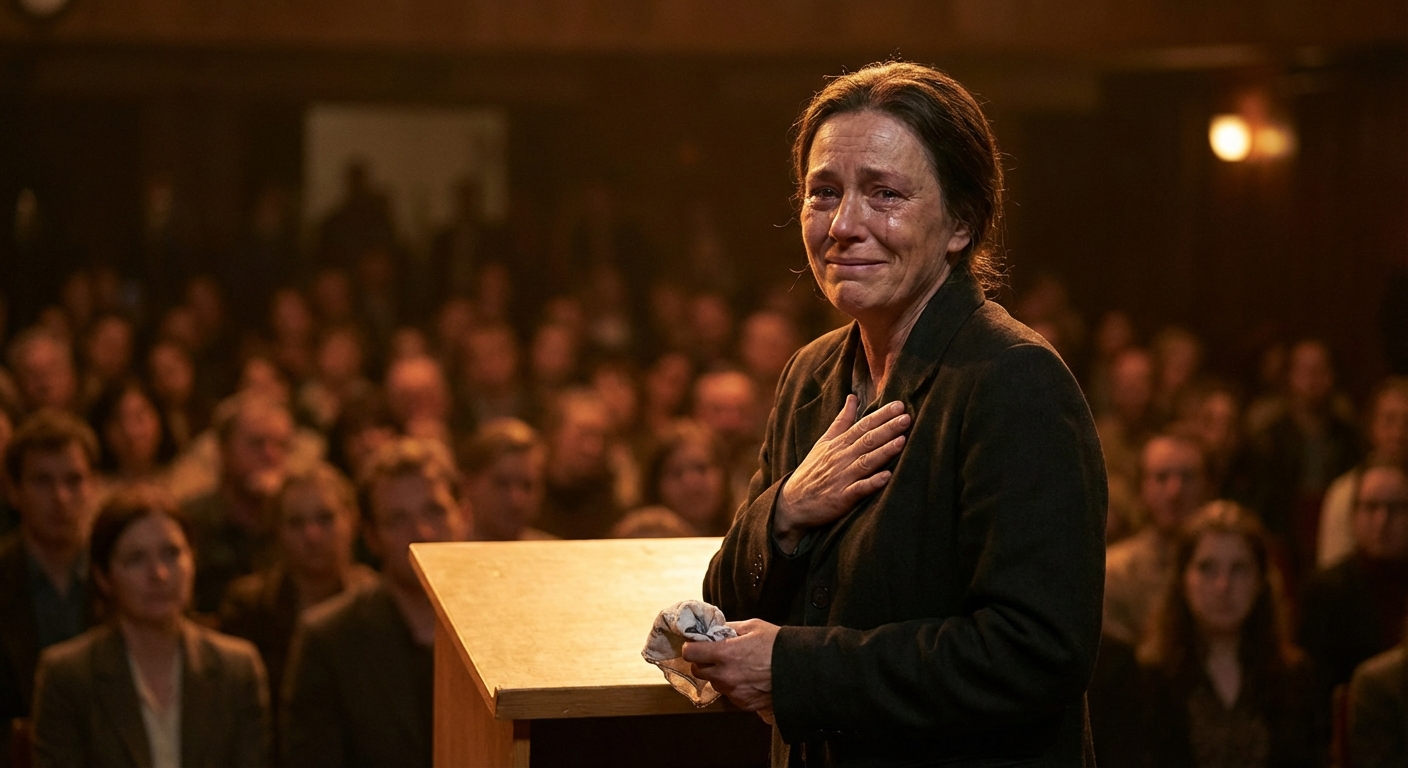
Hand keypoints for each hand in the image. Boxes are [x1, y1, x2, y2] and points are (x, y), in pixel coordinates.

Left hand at [682, 619, 778, 712]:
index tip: (696, 644)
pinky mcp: (743, 703)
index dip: (691, 647)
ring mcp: (733, 692)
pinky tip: (747, 678)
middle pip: (697, 670)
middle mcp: (725, 675)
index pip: (690, 653)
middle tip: (715, 654)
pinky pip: (729, 694)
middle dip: (703, 661)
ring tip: (737, 666)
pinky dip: (733, 687)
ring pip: (714, 682)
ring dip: (718, 674)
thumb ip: (729, 627)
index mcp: (725, 653)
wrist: (800, 669)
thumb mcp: (753, 626)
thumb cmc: (778, 645)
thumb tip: (713, 628)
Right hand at [775, 396, 909, 551]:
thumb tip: (853, 397)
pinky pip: (859, 489)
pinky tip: (887, 477)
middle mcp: (841, 458)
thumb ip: (841, 421)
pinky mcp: (841, 497)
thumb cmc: (812, 471)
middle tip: (907, 418)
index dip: (881, 415)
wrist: (793, 503)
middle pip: (867, 440)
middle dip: (887, 429)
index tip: (899, 405)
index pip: (862, 425)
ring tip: (902, 441)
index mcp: (838, 444)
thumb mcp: (824, 442)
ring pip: (866, 461)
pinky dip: (872, 483)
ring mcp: (841, 478)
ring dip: (884, 452)